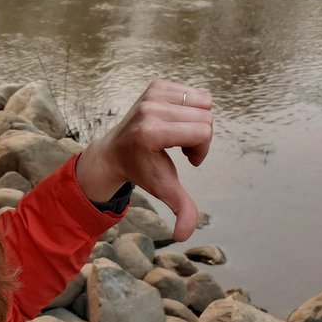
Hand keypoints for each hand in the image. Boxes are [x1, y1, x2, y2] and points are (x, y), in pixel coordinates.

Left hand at [75, 80, 212, 242]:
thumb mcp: (163, 191)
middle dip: (202, 137)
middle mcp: (150, 108)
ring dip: (198, 122)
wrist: (116, 151)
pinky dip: (192, 109)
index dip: (202, 149)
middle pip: (205, 117)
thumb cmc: (143, 171)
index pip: (202, 131)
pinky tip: (176, 122)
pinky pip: (195, 93)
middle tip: (183, 149)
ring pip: (204, 103)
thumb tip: (183, 237)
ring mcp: (152, 94)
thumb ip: (181, 211)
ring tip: (180, 135)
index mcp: (151, 132)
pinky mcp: (156, 85)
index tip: (189, 160)